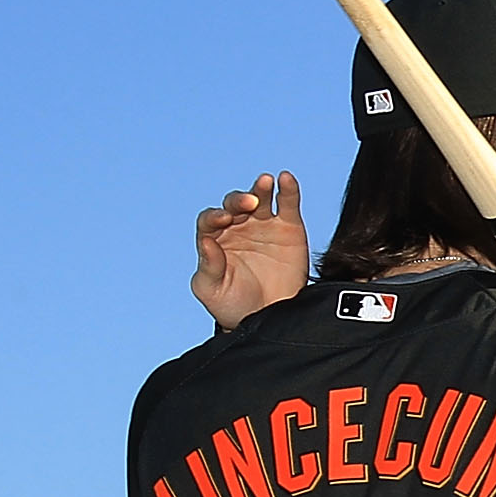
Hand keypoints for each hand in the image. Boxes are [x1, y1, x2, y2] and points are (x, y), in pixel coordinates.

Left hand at [192, 172, 309, 330]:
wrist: (270, 317)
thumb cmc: (235, 305)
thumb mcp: (212, 290)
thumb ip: (208, 266)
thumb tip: (206, 241)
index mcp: (215, 239)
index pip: (210, 219)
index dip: (215, 216)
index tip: (224, 219)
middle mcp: (237, 227)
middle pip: (234, 204)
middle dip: (238, 200)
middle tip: (248, 203)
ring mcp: (263, 225)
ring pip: (260, 198)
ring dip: (260, 188)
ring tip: (265, 182)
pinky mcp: (289, 227)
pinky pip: (287, 204)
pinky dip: (288, 189)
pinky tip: (286, 179)